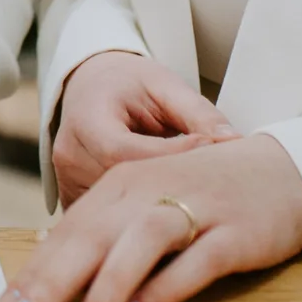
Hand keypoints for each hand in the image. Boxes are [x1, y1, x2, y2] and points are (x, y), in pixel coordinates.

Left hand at [0, 133, 301, 301]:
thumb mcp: (144, 199)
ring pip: (141, 242)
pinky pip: (196, 260)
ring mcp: (194, 209)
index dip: (33, 274)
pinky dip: (169, 285)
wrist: (279, 168)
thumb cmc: (200, 192)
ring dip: (110, 284)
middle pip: (91, 236)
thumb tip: (48, 260)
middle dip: (51, 282)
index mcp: (120, 187)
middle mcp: (149, 192)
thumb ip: (102, 228)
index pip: (67, 234)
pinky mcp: (233, 231)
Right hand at [50, 51, 234, 198]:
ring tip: (189, 196)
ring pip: (116, 208)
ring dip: (153, 205)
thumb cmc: (129, 84)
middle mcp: (70, 153)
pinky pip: (108, 217)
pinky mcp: (72, 197)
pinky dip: (137, 214)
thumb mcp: (165, 86)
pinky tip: (164, 207)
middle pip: (121, 187)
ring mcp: (66, 180)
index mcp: (87, 118)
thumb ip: (198, 113)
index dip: (168, 158)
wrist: (92, 85)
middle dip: (166, 187)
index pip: (125, 152)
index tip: (206, 151)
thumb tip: (234, 141)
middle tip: (207, 185)